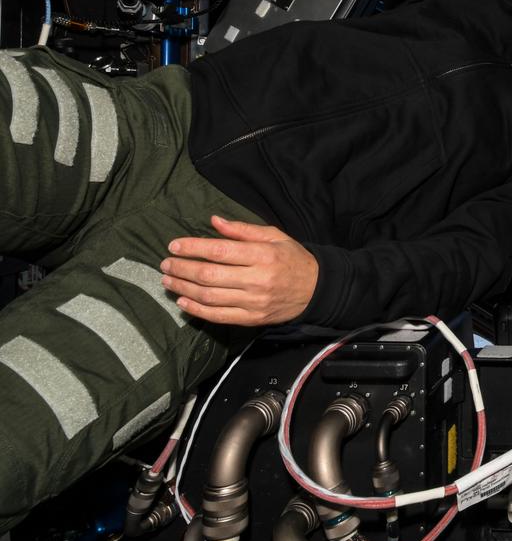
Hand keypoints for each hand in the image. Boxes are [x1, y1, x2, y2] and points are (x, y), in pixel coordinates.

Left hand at [160, 215, 317, 325]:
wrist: (317, 290)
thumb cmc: (293, 258)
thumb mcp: (274, 236)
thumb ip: (243, 230)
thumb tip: (214, 221)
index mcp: (262, 255)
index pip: (219, 251)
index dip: (192, 248)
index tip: (174, 246)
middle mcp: (257, 280)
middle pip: (209, 275)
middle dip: (182, 269)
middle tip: (165, 264)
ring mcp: (253, 302)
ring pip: (209, 297)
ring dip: (183, 289)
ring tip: (168, 281)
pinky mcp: (252, 318)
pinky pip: (218, 316)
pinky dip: (197, 310)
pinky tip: (183, 302)